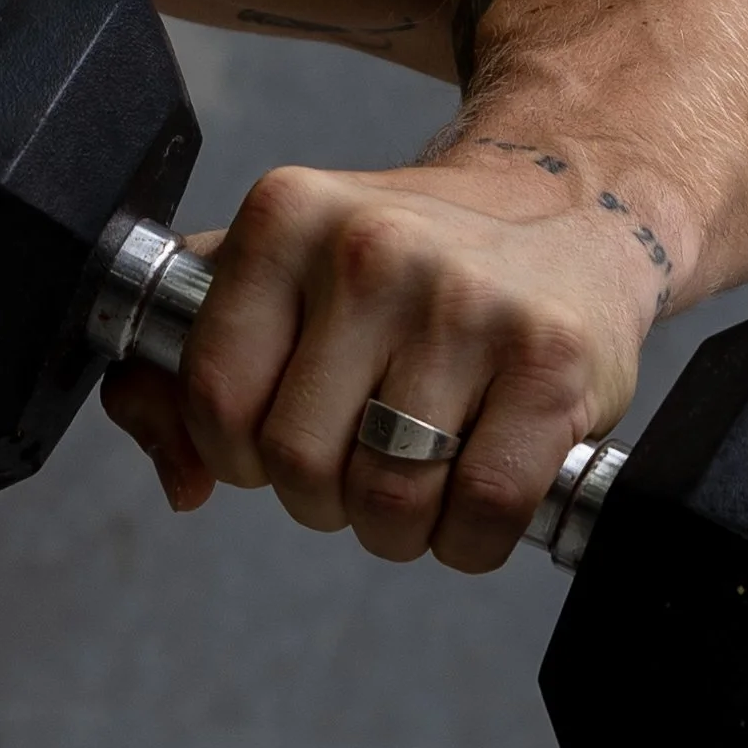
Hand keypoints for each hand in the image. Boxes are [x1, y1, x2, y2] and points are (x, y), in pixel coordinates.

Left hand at [99, 159, 659, 571]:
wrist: (566, 207)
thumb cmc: (405, 265)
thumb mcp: (279, 276)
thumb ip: (184, 367)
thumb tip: (182, 482)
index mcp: (287, 218)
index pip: (214, 398)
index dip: (238, 454)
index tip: (278, 439)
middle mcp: (371, 248)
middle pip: (299, 463)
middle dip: (323, 499)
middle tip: (360, 465)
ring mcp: (467, 304)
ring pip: (389, 500)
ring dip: (397, 530)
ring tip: (419, 481)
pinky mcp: (551, 361)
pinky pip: (482, 511)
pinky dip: (469, 540)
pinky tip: (474, 500)